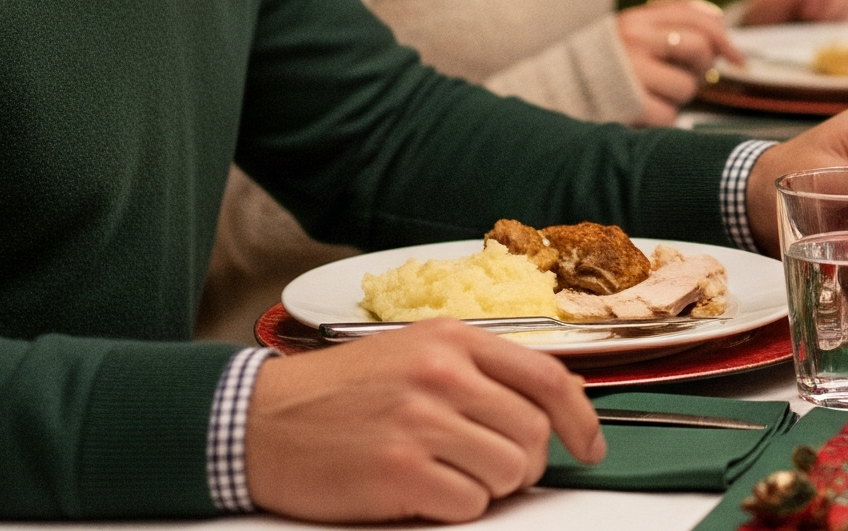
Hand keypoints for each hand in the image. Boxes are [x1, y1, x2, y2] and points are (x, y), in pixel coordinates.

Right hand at [243, 316, 602, 521]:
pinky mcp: (400, 470)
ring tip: (448, 477)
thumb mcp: (411, 353)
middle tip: (491, 470)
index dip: (581, 419)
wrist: (259, 421)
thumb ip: (476, 371)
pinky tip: (420, 491)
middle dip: (524, 465)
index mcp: (452, 339)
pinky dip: (455, 507)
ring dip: (488, 487)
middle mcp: (442, 374)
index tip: (589, 447)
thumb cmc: (335, 394)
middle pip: (533, 434)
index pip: (548, 376)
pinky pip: (469, 505)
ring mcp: (421, 422)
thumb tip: (545, 410)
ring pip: (508, 472)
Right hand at [616, 0, 740, 125]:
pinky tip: (642, 109)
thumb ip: (675, 24)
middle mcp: (634, 39)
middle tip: (685, 75)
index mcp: (638, 18)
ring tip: (652, 92)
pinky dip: (663, 118)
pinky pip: (671, 115)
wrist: (560, 91)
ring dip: (679, 96)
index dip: (725, 39)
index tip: (738, 59)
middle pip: (700, 49)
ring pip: (688, 87)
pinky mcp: (632, 104)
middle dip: (702, 67)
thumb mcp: (635, 32)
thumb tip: (723, 36)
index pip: (698, 18)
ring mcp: (632, 71)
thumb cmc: (609, 63)